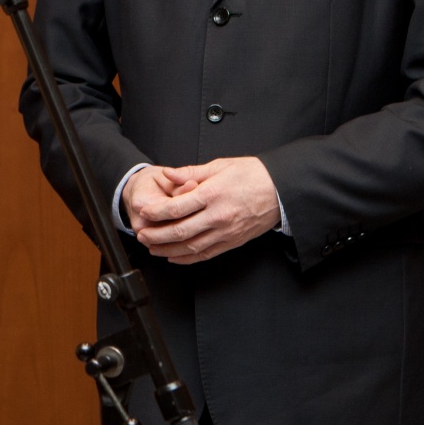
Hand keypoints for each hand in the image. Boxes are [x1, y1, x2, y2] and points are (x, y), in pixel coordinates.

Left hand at [131, 156, 279, 263]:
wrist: (281, 191)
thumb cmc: (253, 175)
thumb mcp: (220, 166)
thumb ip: (190, 172)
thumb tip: (168, 174)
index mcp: (213, 194)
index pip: (177, 207)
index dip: (157, 212)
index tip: (144, 212)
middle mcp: (218, 216)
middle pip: (180, 231)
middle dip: (157, 235)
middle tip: (142, 235)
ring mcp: (225, 232)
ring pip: (191, 247)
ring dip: (168, 250)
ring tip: (152, 248)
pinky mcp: (232, 242)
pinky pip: (205, 254)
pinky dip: (187, 258)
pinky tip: (174, 256)